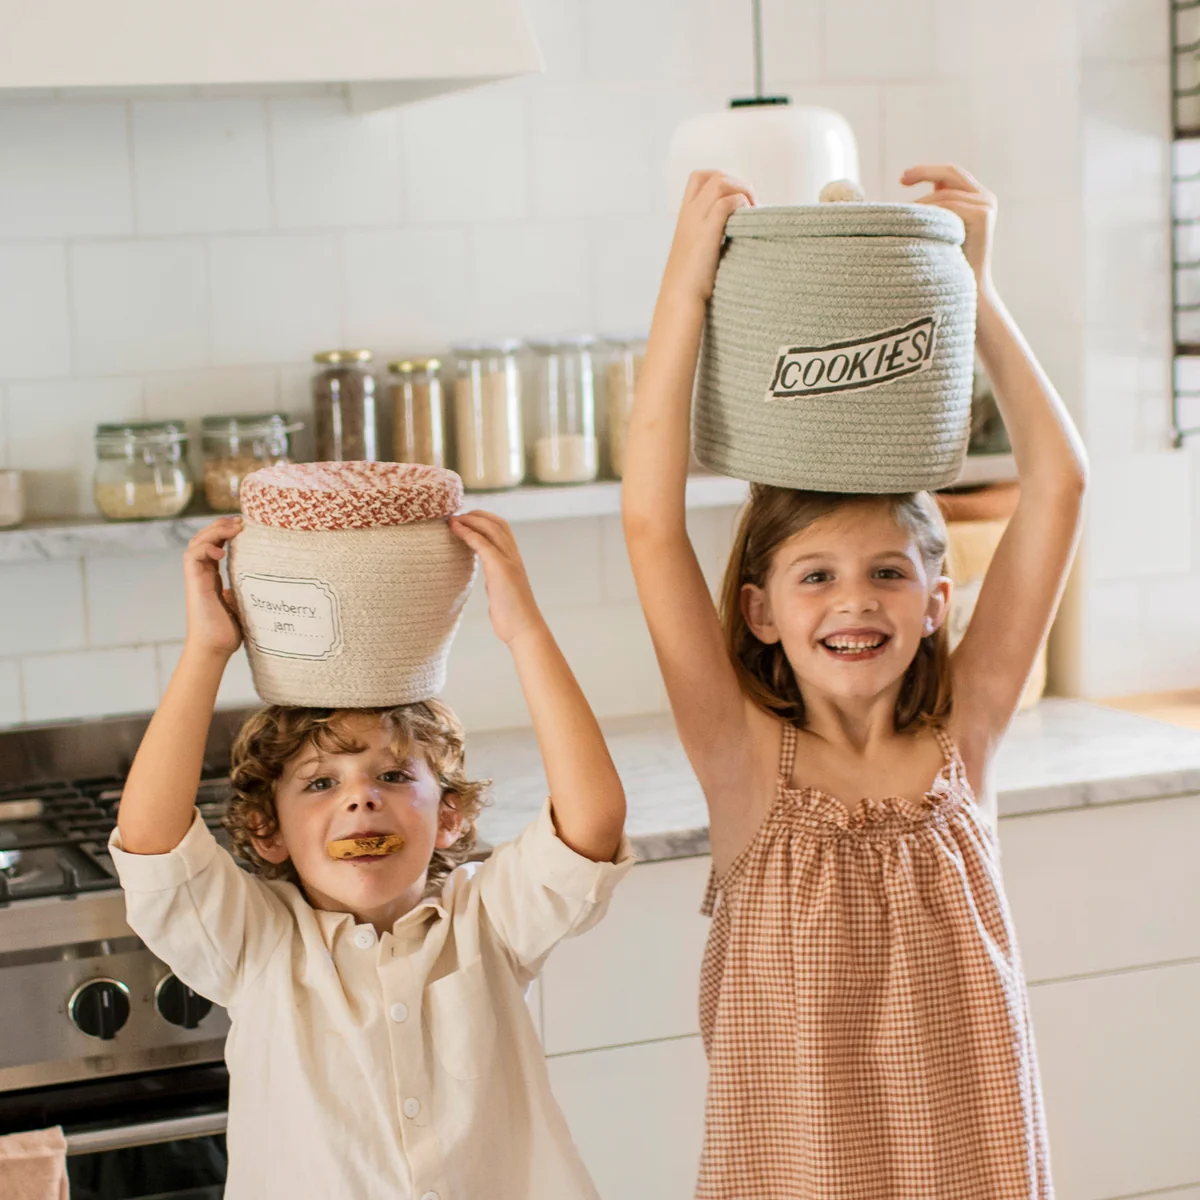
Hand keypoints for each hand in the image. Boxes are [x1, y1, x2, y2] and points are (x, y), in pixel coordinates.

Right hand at [183, 517, 242, 657]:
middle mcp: (202, 574)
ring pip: (196, 543)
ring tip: (234, 528)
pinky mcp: (194, 584)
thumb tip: (254, 583)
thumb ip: (242, 592)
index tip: (244, 525)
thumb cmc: (227, 632)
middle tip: (239, 520)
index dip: (226, 532)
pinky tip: (221, 551)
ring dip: (213, 531)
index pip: (215, 545)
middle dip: (219, 525)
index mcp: (212, 576)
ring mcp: (196, 578)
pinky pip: (192, 557)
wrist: (214, 649)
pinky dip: (204, 548)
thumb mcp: (241, 606)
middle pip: (204, 539)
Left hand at [449, 511, 543, 646]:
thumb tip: (490, 580)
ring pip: (491, 529)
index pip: (502, 528)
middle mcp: (513, 556)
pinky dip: (468, 533)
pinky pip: (483, 544)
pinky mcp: (501, 569)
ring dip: (470, 520)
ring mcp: (509, 561)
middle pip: (497, 523)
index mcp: (514, 560)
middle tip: (456, 515)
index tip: (465, 519)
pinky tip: (455, 529)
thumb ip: (497, 579)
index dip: (484, 519)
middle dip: (476, 514)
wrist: (524, 629)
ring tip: (453, 519)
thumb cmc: (512, 615)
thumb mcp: (502, 590)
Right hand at [660, 170, 755, 303]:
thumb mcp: (696, 252)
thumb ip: (708, 237)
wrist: (680, 297)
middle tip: (750, 204)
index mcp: (685, 216)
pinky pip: (728, 202)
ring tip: (752, 210)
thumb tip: (733, 234)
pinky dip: (742, 204)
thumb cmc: (691, 282)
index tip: (736, 198)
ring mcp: (697, 220)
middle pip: (714, 175)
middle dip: (737, 183)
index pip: (700, 178)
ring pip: (721, 182)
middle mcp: (689, 213)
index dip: (722, 179)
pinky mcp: (708, 231)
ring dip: (742, 191)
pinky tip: (749, 220)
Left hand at [902, 164, 996, 291]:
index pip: (950, 174)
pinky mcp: (983, 214)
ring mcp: (986, 205)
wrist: (969, 290)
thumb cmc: (948, 265)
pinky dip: (930, 211)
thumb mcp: (939, 230)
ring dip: (921, 203)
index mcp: (976, 198)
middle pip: (951, 172)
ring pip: (945, 193)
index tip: (902, 179)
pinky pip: (949, 205)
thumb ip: (933, 210)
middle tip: (901, 179)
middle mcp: (985, 197)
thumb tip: (906, 190)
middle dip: (924, 172)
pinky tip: (914, 222)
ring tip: (901, 215)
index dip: (926, 171)